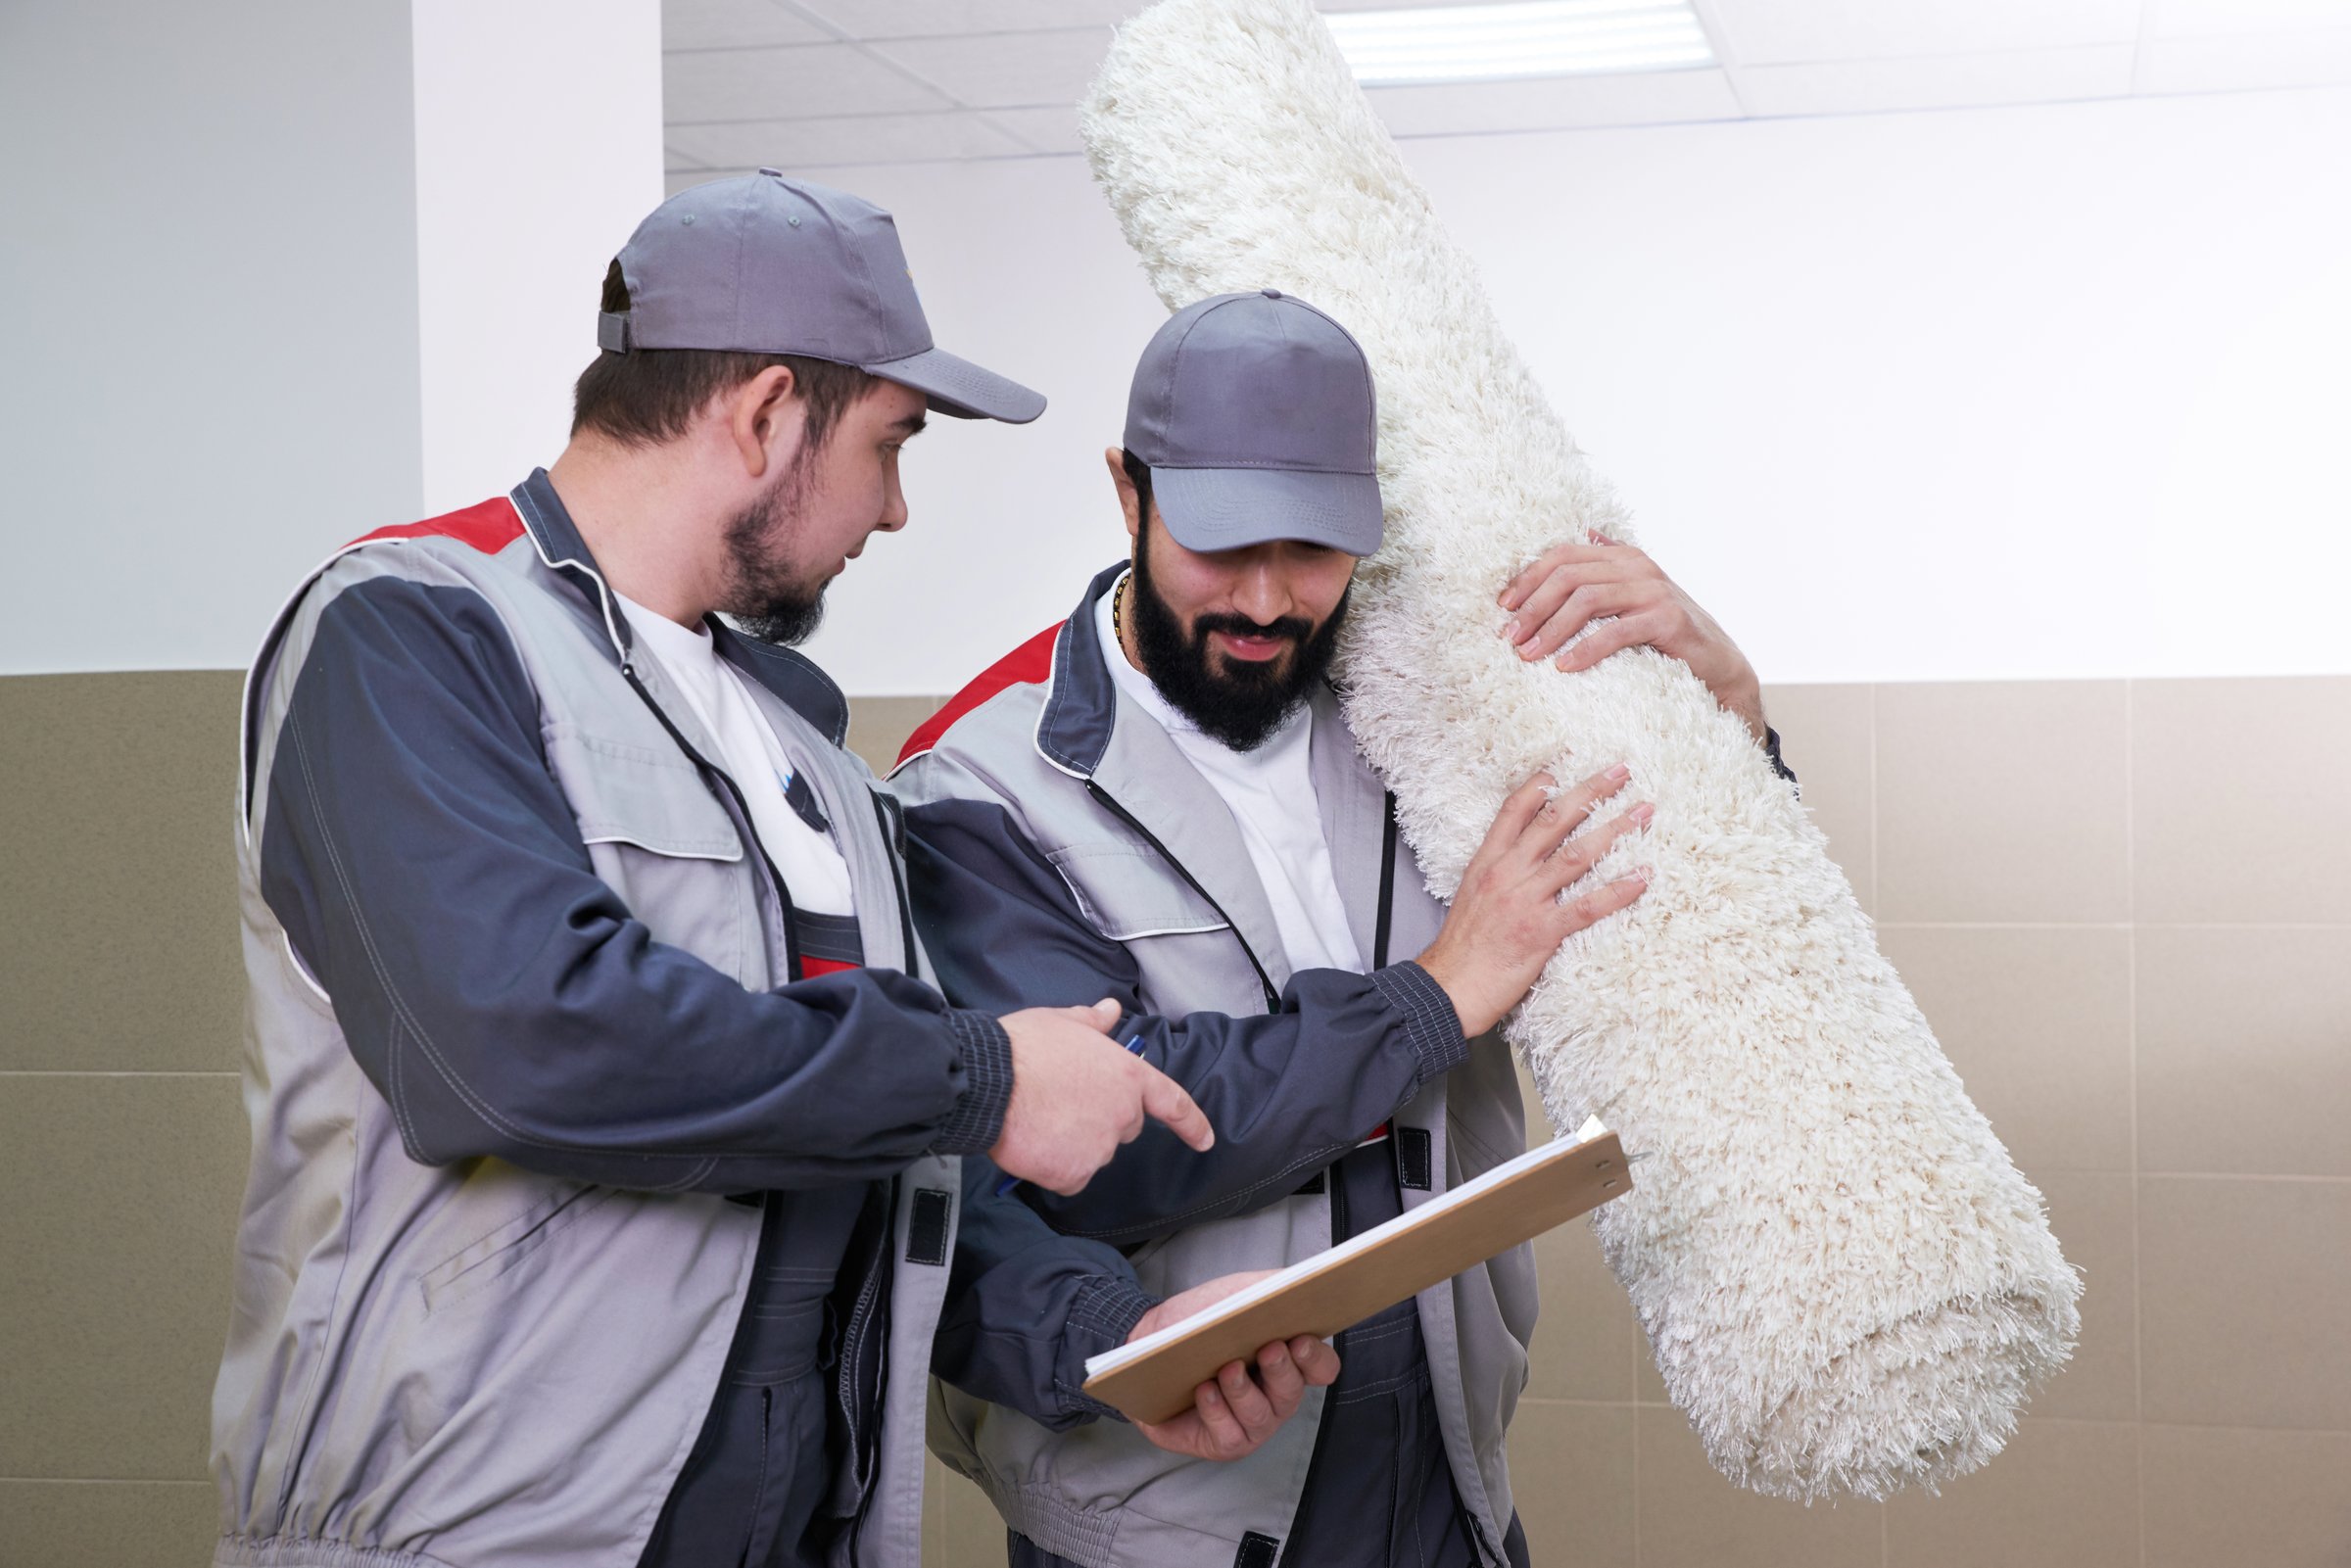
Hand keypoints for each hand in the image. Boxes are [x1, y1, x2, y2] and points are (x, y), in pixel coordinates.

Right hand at [990, 999, 1213, 1195]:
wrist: (991, 1082)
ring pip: (1093, 1153)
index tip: (1205, 1139)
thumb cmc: (1025, 1047)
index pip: (1172, 1102)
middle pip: (1123, 1128)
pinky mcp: (1074, 1174)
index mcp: (1128, 1076)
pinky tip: (1034, 1144)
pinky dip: (1055, 1168)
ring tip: (1039, 1119)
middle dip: (1101, 1120)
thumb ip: (1092, 1021)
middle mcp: (1122, 1114)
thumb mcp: (1062, 1022)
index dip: (1191, 1123)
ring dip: (1074, 1144)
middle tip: (1063, 1103)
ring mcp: (1100, 1147)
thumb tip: (1110, 1009)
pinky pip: (1070, 1176)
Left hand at [1127, 1271, 1341, 1461]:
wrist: (1147, 1344)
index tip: (1300, 1339)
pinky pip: (1230, 1435)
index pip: (1322, 1368)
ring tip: (1227, 1369)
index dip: (1316, 1357)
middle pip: (1292, 1391)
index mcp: (1287, 1361)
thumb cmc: (1197, 1321)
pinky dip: (1217, 1411)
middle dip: (1281, 1370)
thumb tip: (1295, 1287)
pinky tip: (1204, 1390)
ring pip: (1260, 1415)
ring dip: (1244, 1391)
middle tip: (1268, 1349)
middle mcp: (1275, 1397)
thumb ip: (1268, 1289)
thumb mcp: (1234, 1294)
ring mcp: (1252, 1424)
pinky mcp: (1224, 1442)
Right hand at [1415, 768, 1649, 1035]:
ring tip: (1643, 812)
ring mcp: (1526, 900)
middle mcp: (1508, 873)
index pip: (1516, 810)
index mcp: (1488, 862)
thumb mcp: (1470, 896)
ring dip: (1615, 830)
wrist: (1447, 988)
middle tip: (1621, 771)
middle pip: (1554, 820)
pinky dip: (1618, 890)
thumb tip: (1522, 861)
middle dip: (1591, 792)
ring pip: (1577, 855)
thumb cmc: (1460, 949)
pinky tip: (1642, 876)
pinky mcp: (1543, 931)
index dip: (1542, 783)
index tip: (1565, 762)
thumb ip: (1496, 874)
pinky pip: (1588, 905)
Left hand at [1498, 530, 1766, 741]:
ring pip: (1587, 599)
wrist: (1718, 662)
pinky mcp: (1667, 619)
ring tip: (1529, 655)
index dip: (1528, 579)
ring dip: (1551, 628)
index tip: (1503, 608)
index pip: (1563, 555)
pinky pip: (1615, 632)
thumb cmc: (1665, 633)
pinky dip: (1584, 650)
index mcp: (1622, 556)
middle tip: (1509, 637)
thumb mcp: (1631, 596)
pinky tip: (1564, 666)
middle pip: (1568, 576)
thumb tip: (1585, 535)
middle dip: (1532, 606)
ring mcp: (1654, 590)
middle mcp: (1637, 566)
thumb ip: (1607, 571)